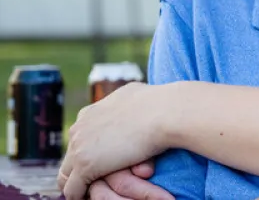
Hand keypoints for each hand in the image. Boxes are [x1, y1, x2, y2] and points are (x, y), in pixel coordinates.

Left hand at [59, 83, 172, 199]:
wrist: (165, 111)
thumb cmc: (160, 104)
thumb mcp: (136, 96)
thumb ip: (126, 105)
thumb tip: (135, 99)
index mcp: (90, 112)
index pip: (79, 138)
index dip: (89, 151)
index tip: (102, 161)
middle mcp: (79, 127)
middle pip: (69, 156)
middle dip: (79, 170)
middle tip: (93, 183)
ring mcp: (79, 146)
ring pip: (66, 175)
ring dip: (77, 186)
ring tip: (90, 194)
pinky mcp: (85, 165)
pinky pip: (73, 190)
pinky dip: (79, 197)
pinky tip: (90, 199)